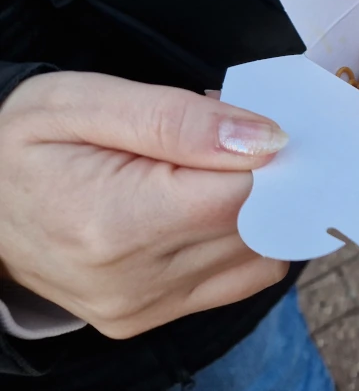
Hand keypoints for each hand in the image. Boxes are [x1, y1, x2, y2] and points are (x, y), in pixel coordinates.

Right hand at [0, 72, 289, 338]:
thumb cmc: (25, 140)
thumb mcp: (85, 101)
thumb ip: (180, 119)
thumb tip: (268, 140)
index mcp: (115, 221)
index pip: (244, 194)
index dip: (272, 154)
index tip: (264, 123)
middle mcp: (133, 281)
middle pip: (259, 226)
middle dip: (268, 176)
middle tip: (234, 138)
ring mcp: (143, 308)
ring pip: (261, 255)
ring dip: (260, 208)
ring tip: (211, 172)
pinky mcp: (149, 318)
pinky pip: (240, 279)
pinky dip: (246, 239)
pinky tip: (209, 206)